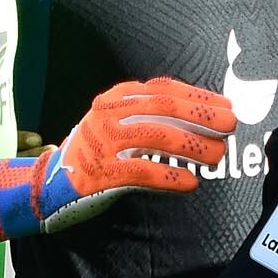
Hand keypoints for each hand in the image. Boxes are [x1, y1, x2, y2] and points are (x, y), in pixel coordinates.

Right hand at [0, 76, 235, 244]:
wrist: (48, 187)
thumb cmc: (96, 156)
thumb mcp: (120, 126)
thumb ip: (153, 119)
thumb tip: (206, 119)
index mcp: (115, 98)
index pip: (162, 90)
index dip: (197, 97)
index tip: (226, 107)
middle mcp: (106, 114)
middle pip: (162, 109)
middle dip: (201, 116)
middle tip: (230, 126)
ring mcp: (100, 143)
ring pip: (155, 136)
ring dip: (192, 146)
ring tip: (217, 157)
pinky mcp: (97, 173)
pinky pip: (140, 172)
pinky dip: (169, 176)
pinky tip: (190, 183)